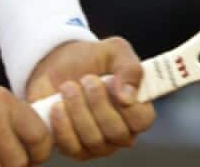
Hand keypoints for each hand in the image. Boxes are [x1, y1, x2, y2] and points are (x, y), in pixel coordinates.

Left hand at [24, 37, 155, 159]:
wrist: (57, 64)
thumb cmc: (92, 59)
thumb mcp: (115, 51)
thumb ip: (129, 68)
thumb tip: (128, 96)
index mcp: (137, 110)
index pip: (142, 120)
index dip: (127, 104)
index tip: (110, 82)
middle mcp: (120, 132)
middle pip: (116, 132)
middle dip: (98, 103)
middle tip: (86, 78)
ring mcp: (97, 144)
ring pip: (93, 140)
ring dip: (78, 109)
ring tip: (68, 86)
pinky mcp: (73, 148)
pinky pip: (71, 147)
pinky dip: (62, 125)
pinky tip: (57, 105)